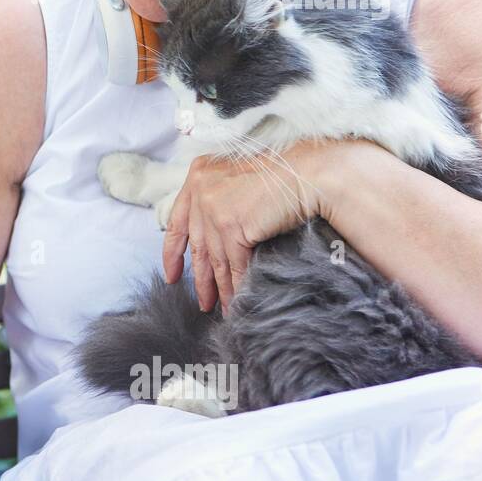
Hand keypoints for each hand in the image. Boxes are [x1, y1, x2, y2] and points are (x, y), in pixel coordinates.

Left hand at [161, 137, 349, 313]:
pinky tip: (239, 299)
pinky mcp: (231, 226)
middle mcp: (200, 190)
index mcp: (198, 175)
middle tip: (203, 301)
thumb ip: (217, 200)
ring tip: (221, 307)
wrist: (309, 173)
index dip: (172, 252)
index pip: (177, 221)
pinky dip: (237, 285)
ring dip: (219, 287)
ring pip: (215, 259)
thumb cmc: (282, 177)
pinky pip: (233, 264)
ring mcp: (214, 208)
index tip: (172, 274)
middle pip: (197, 245)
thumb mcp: (237, 180)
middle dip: (200, 278)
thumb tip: (208, 238)